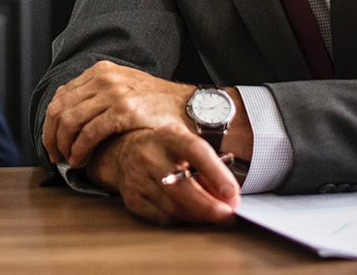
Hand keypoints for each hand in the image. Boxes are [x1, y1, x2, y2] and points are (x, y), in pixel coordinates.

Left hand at [42, 60, 192, 167]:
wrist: (193, 109)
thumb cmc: (159, 105)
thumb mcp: (124, 89)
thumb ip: (98, 97)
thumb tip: (70, 118)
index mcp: (101, 72)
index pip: (61, 96)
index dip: (50, 122)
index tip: (51, 141)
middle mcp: (104, 78)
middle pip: (59, 108)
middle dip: (51, 135)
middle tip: (54, 155)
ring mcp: (113, 93)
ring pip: (69, 121)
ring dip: (63, 145)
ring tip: (67, 159)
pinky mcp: (124, 110)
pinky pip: (88, 132)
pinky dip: (79, 149)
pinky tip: (80, 159)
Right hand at [88, 127, 238, 225]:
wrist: (124, 151)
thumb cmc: (165, 148)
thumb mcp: (187, 145)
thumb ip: (209, 167)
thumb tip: (228, 198)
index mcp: (169, 137)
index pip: (195, 152)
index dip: (216, 174)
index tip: (232, 193)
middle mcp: (149, 155)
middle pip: (182, 187)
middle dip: (209, 206)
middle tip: (228, 215)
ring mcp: (137, 178)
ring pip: (174, 207)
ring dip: (199, 216)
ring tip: (215, 214)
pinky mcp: (133, 198)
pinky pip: (163, 217)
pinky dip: (182, 219)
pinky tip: (191, 213)